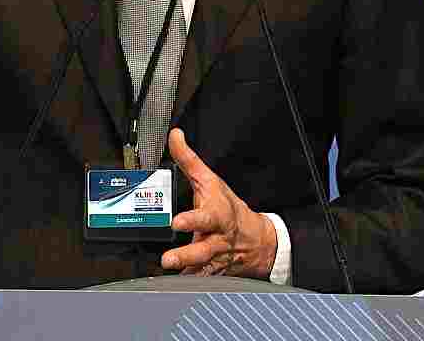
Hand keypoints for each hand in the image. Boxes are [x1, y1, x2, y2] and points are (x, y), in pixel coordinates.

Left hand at [160, 128, 277, 278]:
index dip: (192, 220)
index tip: (177, 222)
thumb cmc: (229, 207)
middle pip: (202, 249)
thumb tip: (174, 137)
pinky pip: (199, 280)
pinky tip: (174, 287)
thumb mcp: (211, 181)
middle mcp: (216, 239)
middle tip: (168, 259)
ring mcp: (214, 259)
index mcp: (217, 216)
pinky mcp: (211, 272)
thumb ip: (189, 160)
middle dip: (186, 254)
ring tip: (168, 274)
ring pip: (200, 269)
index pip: (205, 217)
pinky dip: (188, 284)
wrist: (256, 239)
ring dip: (185, 273)